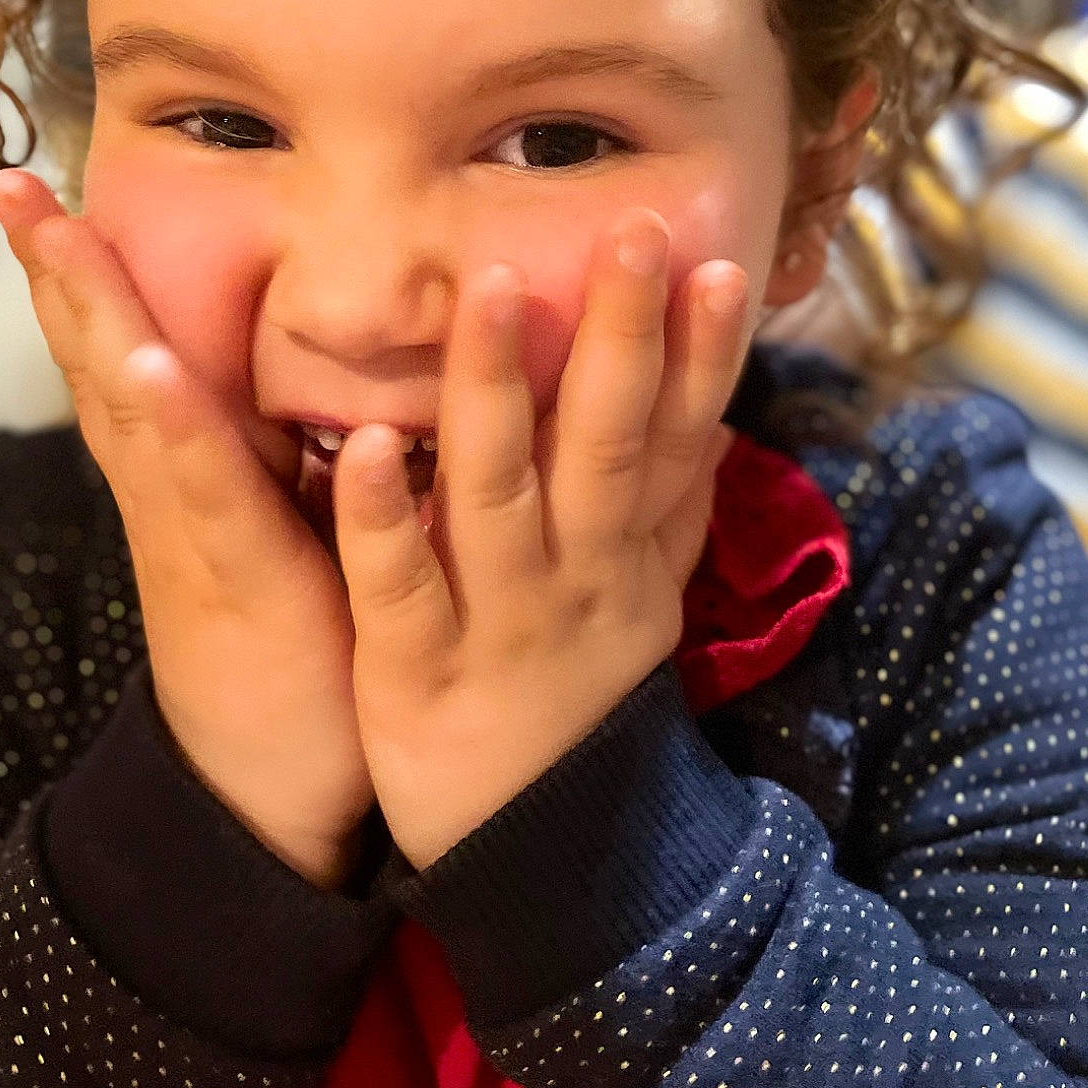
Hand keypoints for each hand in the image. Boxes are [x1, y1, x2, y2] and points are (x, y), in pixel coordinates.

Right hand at [0, 171, 373, 886]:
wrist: (267, 791)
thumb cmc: (288, 640)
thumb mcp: (278, 525)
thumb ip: (272, 450)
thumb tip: (295, 361)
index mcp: (179, 470)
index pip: (117, 351)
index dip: (77, 273)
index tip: (39, 189)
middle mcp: (165, 490)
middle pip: (98, 361)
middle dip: (56, 271)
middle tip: (9, 185)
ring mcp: (188, 533)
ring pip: (130, 410)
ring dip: (91, 319)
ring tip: (56, 237)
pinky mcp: (236, 580)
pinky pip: (204, 493)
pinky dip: (177, 426)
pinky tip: (147, 365)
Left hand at [334, 212, 746, 868]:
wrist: (539, 857)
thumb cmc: (580, 697)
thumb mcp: (646, 601)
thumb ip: (670, 503)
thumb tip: (716, 409)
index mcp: (626, 556)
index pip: (678, 439)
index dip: (704, 355)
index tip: (724, 264)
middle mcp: (577, 578)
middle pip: (603, 444)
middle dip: (619, 337)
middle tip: (630, 230)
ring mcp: (499, 622)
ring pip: (497, 493)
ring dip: (493, 389)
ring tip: (489, 288)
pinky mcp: (414, 668)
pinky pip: (399, 584)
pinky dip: (382, 516)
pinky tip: (363, 443)